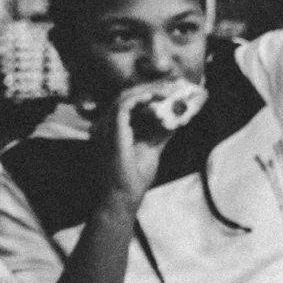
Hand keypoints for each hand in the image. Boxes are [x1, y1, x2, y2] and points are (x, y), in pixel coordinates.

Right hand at [94, 81, 189, 207]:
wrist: (123, 196)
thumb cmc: (134, 178)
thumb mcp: (152, 148)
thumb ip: (161, 133)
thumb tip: (175, 119)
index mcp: (113, 128)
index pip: (128, 102)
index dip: (147, 93)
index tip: (168, 90)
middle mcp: (106, 125)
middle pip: (126, 95)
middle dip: (150, 88)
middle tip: (171, 86)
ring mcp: (106, 127)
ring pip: (125, 96)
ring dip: (148, 91)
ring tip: (167, 92)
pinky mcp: (111, 131)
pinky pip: (125, 105)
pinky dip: (141, 98)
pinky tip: (155, 98)